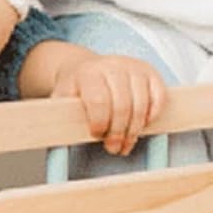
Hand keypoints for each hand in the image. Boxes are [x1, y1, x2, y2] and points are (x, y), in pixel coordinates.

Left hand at [51, 52, 165, 155]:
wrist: (86, 68)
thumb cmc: (75, 91)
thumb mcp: (61, 101)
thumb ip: (58, 118)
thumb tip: (54, 139)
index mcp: (88, 72)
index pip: (98, 100)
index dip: (99, 122)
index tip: (96, 134)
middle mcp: (112, 65)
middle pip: (122, 106)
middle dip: (118, 132)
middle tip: (113, 148)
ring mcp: (133, 67)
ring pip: (141, 104)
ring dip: (135, 130)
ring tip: (126, 143)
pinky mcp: (149, 72)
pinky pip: (159, 96)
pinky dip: (153, 114)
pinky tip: (142, 125)